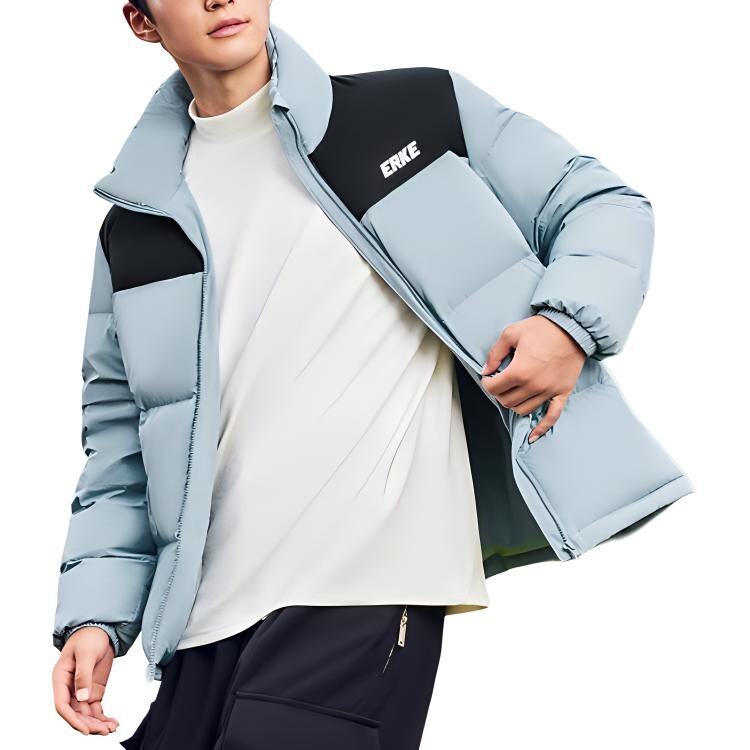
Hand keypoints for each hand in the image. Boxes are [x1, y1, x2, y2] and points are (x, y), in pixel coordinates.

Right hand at [52, 626, 119, 735]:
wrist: (99, 630)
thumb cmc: (88, 637)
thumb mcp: (86, 653)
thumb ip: (83, 675)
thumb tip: (82, 697)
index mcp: (60, 679)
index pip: (62, 705)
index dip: (73, 719)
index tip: (86, 729)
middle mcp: (69, 688)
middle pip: (75, 713)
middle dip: (89, 724)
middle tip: (105, 730)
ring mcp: (81, 691)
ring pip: (86, 714)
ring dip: (97, 723)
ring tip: (112, 728)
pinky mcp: (93, 691)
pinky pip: (95, 709)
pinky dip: (103, 717)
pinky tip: (113, 723)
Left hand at [480, 315, 585, 442]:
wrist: (573, 328)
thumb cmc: (543, 329)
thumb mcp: (511, 333)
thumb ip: (495, 353)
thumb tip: (487, 369)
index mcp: (519, 371)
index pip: (493, 389)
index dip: (487, 383)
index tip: (488, 378)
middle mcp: (534, 385)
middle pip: (506, 401)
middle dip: (499, 393)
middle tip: (500, 383)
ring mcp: (549, 392)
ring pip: (523, 410)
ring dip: (514, 404)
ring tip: (513, 393)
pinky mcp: (562, 393)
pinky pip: (552, 417)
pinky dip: (541, 428)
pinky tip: (533, 437)